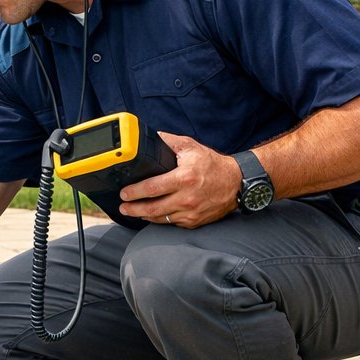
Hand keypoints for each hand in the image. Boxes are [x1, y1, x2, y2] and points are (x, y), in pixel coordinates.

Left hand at [117, 132, 241, 227]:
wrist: (236, 183)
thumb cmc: (213, 164)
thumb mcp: (191, 147)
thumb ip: (169, 141)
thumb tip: (151, 137)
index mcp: (184, 178)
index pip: (152, 188)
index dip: (134, 192)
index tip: (124, 193)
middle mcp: (186, 198)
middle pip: (152, 208)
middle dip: (133, 208)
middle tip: (123, 206)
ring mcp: (190, 213)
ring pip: (160, 218)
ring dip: (143, 215)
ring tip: (133, 211)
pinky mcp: (194, 221)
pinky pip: (171, 222)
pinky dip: (160, 219)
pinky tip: (152, 214)